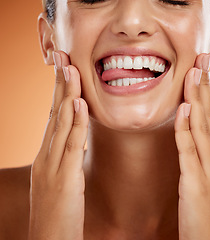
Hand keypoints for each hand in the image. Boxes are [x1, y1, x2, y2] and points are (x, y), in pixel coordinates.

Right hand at [28, 51, 88, 239]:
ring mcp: (52, 165)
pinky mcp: (63, 178)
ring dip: (66, 95)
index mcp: (48, 155)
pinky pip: (70, 145)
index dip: (59, 92)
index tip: (64, 70)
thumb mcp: (62, 178)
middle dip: (59, 84)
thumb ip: (67, 156)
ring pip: (60, 123)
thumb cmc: (58, 211)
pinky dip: (74, 123)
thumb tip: (77, 137)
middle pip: (54, 113)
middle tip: (63, 57)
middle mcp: (46, 155)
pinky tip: (78, 104)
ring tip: (70, 69)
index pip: (54, 116)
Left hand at [174, 54, 209, 239]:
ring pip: (202, 127)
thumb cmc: (208, 210)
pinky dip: (186, 128)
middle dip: (206, 86)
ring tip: (194, 73)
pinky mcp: (195, 182)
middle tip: (202, 59)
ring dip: (198, 99)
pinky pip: (189, 150)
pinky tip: (185, 108)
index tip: (204, 71)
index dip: (209, 93)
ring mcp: (209, 169)